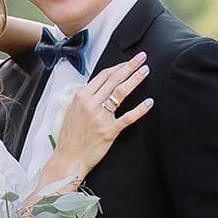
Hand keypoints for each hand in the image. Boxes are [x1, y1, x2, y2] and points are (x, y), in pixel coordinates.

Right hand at [47, 53, 153, 185]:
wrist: (68, 159)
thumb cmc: (70, 136)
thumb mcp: (72, 110)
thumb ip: (86, 98)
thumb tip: (101, 86)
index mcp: (81, 97)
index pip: (103, 75)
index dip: (119, 66)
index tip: (129, 61)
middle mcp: (90, 104)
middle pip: (114, 79)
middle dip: (130, 66)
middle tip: (142, 58)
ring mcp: (100, 118)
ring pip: (121, 93)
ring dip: (135, 80)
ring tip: (145, 71)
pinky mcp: (109, 131)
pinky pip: (128, 117)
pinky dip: (140, 109)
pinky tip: (149, 102)